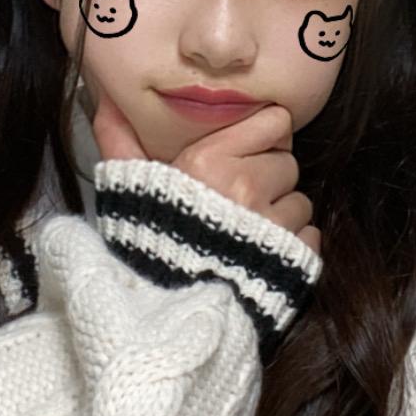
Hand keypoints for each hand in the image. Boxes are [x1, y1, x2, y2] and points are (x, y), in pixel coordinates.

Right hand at [90, 86, 320, 257]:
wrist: (163, 316)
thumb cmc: (145, 245)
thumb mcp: (126, 187)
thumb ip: (119, 139)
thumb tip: (104, 99)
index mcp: (208, 161)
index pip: (275, 122)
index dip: (263, 135)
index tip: (246, 152)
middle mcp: (245, 187)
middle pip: (287, 162)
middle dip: (267, 176)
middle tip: (238, 198)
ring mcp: (274, 224)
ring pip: (300, 200)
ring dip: (281, 212)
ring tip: (249, 230)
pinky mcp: (294, 257)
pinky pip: (311, 235)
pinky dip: (294, 243)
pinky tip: (264, 253)